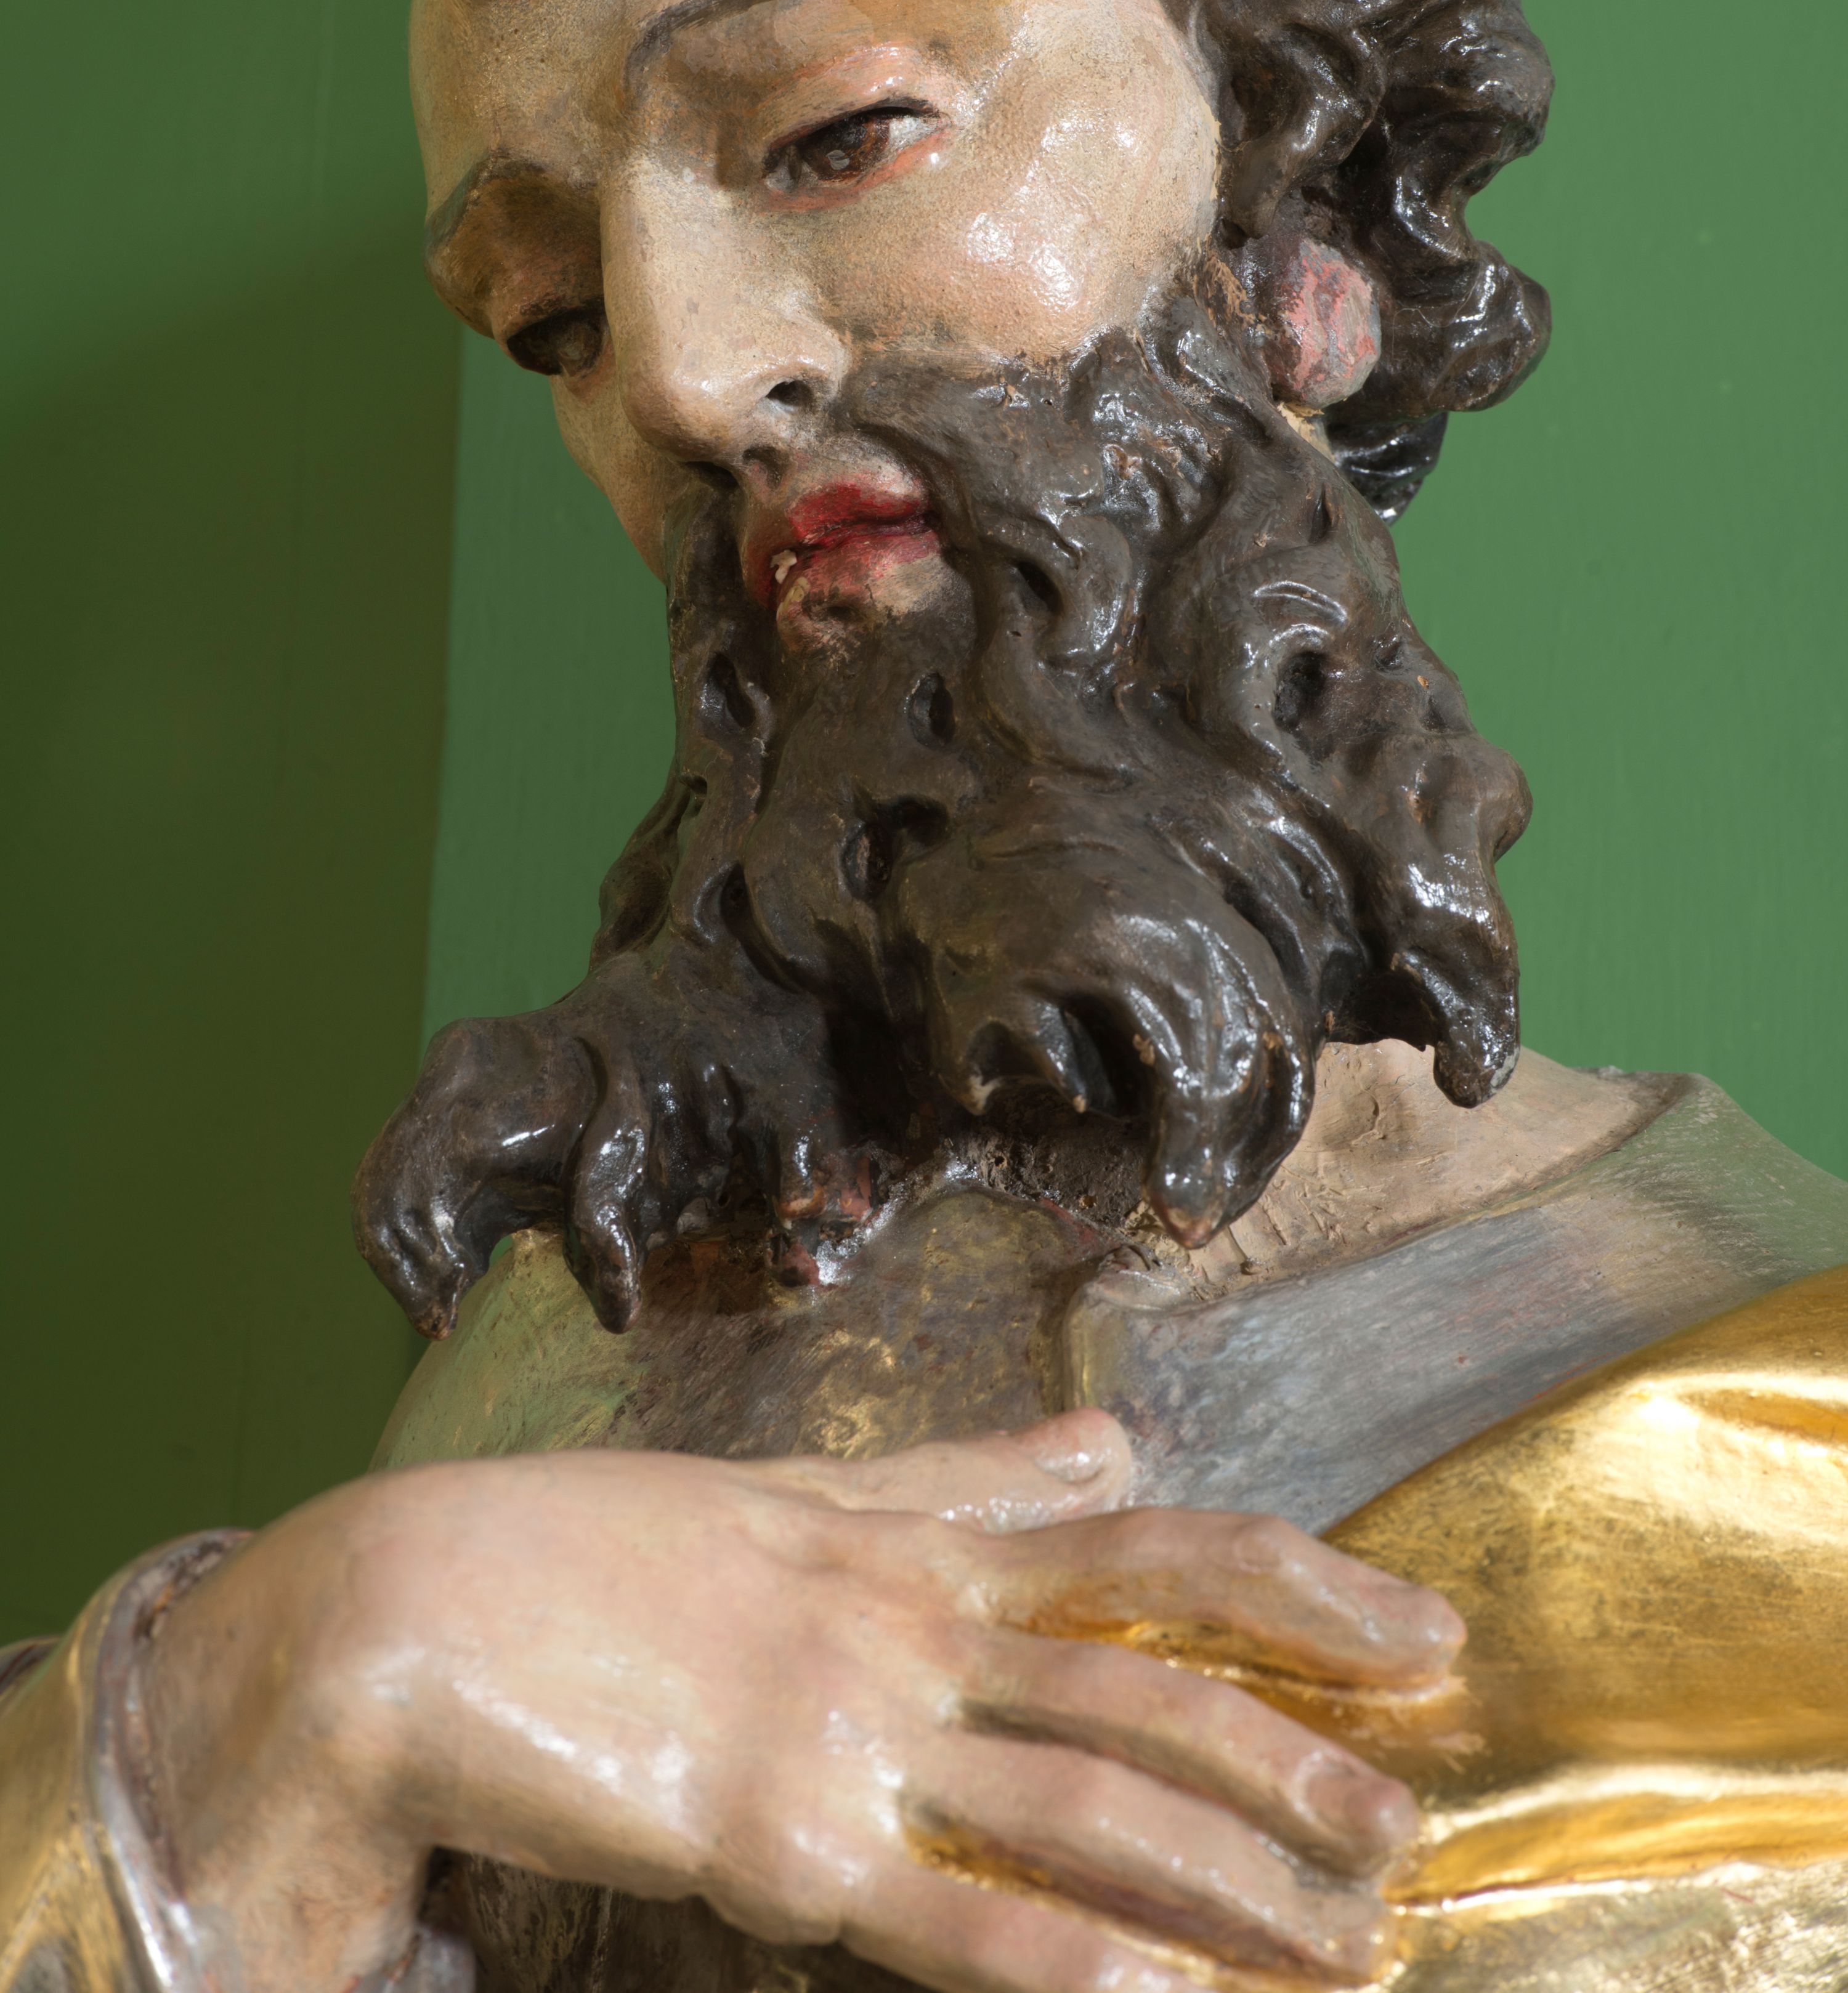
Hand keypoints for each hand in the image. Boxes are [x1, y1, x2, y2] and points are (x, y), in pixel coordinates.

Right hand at [145, 1413, 1459, 1991]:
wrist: (413, 1603)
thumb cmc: (596, 1548)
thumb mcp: (795, 1494)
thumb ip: (961, 1475)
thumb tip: (1111, 1439)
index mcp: (914, 1546)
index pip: (1148, 1552)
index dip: (1298, 1588)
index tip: (1421, 1631)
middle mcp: (904, 1623)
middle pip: (1142, 1683)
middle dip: (1293, 1752)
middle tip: (1414, 1822)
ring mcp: (845, 1729)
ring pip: (1078, 1797)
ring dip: (1224, 1870)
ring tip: (1342, 1933)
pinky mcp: (772, 1838)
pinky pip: (947, 1910)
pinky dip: (1058, 1956)